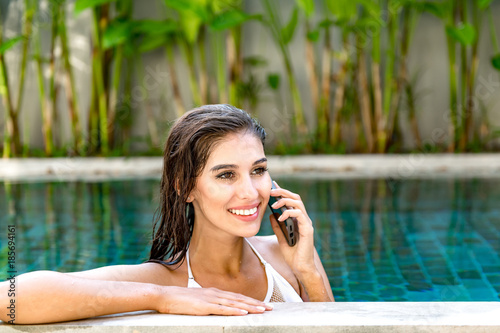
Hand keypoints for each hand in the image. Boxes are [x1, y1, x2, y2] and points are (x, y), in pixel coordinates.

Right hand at [157, 286, 272, 315]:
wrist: (166, 296)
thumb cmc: (181, 300)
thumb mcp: (199, 300)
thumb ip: (211, 303)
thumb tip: (221, 308)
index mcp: (215, 292)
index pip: (237, 297)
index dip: (251, 301)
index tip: (263, 304)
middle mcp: (216, 294)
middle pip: (240, 299)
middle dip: (256, 303)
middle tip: (270, 308)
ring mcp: (211, 299)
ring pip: (235, 303)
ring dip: (250, 307)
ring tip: (262, 310)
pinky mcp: (204, 306)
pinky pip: (222, 309)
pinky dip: (234, 310)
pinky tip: (243, 312)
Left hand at [269, 181, 316, 276]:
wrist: (301, 268)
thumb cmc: (293, 255)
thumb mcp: (281, 238)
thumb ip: (278, 227)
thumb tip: (271, 215)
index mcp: (297, 220)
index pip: (291, 201)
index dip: (283, 192)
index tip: (273, 186)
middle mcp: (303, 220)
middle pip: (295, 198)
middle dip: (283, 192)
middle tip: (271, 191)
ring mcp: (306, 224)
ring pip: (298, 203)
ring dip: (285, 200)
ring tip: (274, 204)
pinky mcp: (308, 230)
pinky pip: (300, 214)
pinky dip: (289, 213)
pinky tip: (280, 217)